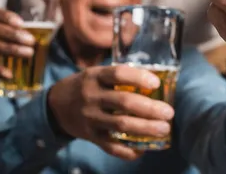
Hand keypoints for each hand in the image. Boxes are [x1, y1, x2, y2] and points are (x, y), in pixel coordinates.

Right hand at [47, 65, 174, 159]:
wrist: (56, 105)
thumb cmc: (85, 86)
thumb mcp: (96, 74)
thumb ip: (118, 77)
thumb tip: (156, 82)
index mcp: (95, 76)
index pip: (118, 74)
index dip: (139, 78)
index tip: (156, 84)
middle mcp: (91, 96)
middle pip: (123, 103)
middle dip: (149, 109)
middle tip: (169, 112)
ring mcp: (90, 118)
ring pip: (120, 125)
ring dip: (145, 129)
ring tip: (164, 129)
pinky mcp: (90, 136)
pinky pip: (111, 146)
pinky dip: (128, 151)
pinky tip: (143, 149)